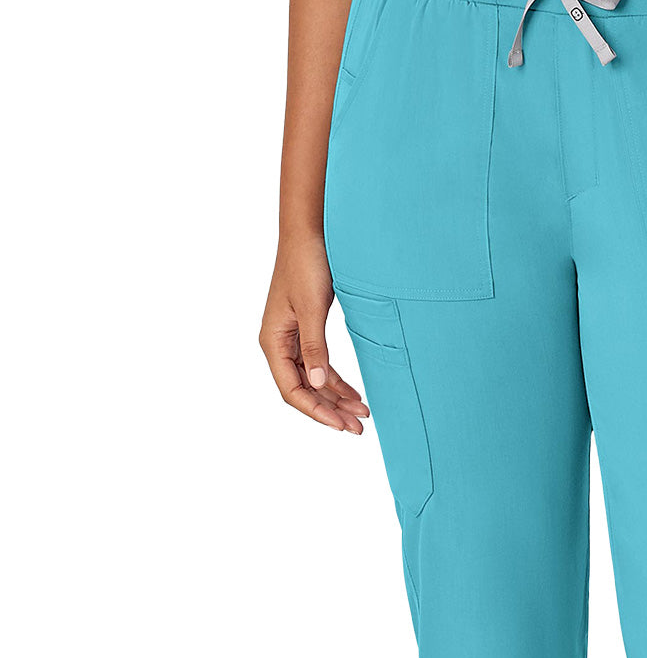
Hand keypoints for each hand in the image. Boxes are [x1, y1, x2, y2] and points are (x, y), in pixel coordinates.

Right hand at [259, 232, 369, 432]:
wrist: (310, 230)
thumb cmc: (307, 263)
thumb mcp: (312, 308)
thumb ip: (314, 347)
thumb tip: (316, 384)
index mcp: (272, 341)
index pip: (292, 391)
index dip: (317, 412)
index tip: (342, 425)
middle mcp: (279, 343)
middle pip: (303, 390)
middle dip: (330, 410)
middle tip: (359, 427)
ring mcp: (293, 337)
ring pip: (314, 380)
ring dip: (336, 398)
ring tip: (363, 413)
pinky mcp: (307, 329)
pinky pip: (320, 365)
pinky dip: (337, 380)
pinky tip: (355, 393)